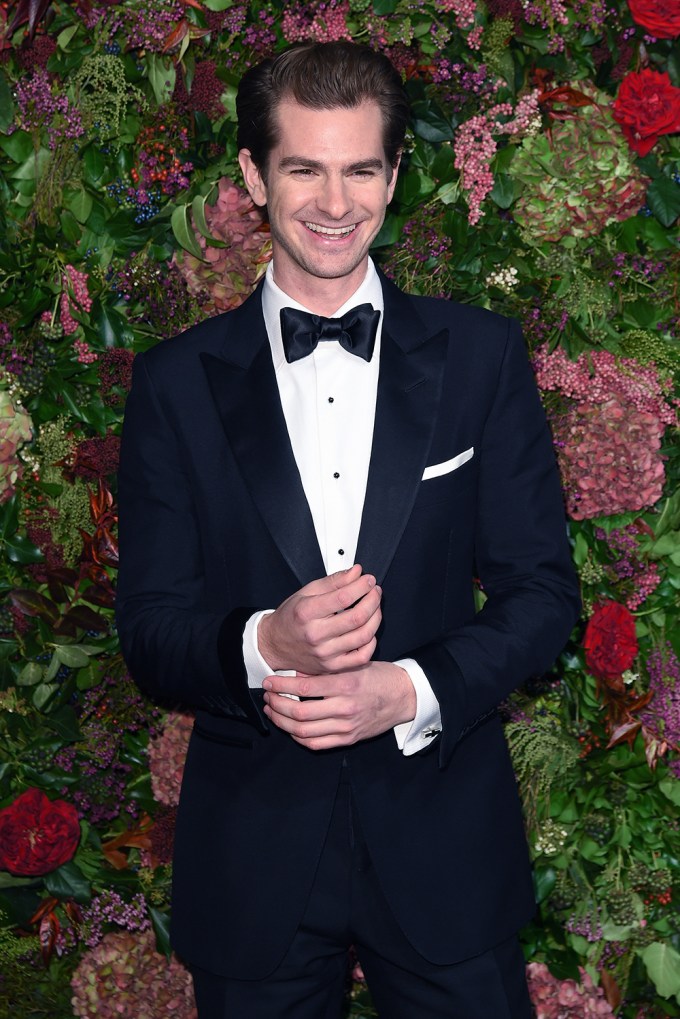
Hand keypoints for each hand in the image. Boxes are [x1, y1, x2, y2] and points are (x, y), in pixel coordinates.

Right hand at [258, 564, 381, 674]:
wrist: (275, 644)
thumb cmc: (291, 617)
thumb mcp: (306, 592)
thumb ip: (334, 582)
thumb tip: (356, 573)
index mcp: (306, 612)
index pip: (343, 598)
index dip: (361, 586)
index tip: (368, 580)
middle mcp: (315, 634)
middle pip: (356, 617)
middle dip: (373, 600)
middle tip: (375, 591)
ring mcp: (324, 653)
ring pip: (363, 636)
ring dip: (376, 618)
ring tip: (375, 607)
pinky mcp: (332, 666)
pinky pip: (361, 657)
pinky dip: (371, 642)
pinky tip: (369, 631)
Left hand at [262, 661, 416, 750]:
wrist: (404, 697)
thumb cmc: (379, 677)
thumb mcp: (353, 665)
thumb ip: (325, 670)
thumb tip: (296, 673)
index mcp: (346, 684)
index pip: (305, 688)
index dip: (281, 686)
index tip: (269, 682)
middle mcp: (346, 707)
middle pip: (300, 713)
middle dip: (277, 704)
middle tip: (268, 696)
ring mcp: (347, 727)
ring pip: (304, 731)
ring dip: (282, 722)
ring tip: (273, 711)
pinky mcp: (348, 739)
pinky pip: (316, 744)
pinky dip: (298, 737)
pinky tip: (290, 727)